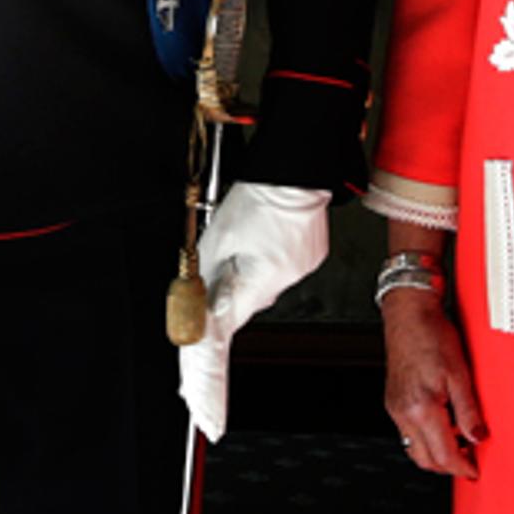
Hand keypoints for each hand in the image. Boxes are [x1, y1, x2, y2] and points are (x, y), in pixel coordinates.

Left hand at [197, 183, 332, 342]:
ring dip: (255, 268)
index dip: (216, 327)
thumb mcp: (218, 237)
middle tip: (230, 255)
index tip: (204, 342)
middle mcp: (288, 277)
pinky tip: (269, 233)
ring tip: (253, 236)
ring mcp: (304, 267)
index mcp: (264, 276)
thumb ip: (208, 274)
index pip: (234, 318)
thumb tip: (200, 300)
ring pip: (268, 281)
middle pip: (252, 298)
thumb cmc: (259, 197)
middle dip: (236, 283)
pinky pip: (285, 266)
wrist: (292, 172)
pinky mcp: (312, 256)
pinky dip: (273, 256)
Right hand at [379, 287, 482, 477]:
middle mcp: (404, 412)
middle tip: (469, 462)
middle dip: (448, 467)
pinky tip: (443, 426)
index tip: (475, 470)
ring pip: (414, 448)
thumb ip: (469, 411)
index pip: (443, 454)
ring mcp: (396, 408)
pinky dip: (426, 438)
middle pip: (425, 459)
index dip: (462, 467)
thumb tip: (477, 437)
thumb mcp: (460, 373)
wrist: (408, 314)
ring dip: (436, 454)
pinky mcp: (394, 401)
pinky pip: (409, 432)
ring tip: (459, 444)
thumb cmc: (431, 335)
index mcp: (421, 407)